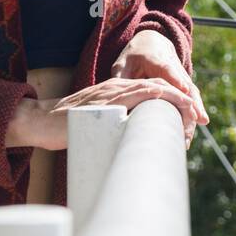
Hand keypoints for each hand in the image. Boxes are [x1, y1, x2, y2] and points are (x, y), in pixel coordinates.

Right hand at [15, 76, 201, 150]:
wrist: (39, 121)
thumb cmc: (65, 127)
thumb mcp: (97, 123)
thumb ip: (115, 126)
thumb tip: (132, 148)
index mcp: (118, 91)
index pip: (154, 90)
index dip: (174, 101)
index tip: (188, 119)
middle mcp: (118, 86)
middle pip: (160, 87)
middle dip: (182, 101)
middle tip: (195, 120)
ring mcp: (112, 92)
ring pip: (153, 88)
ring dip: (175, 101)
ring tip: (190, 117)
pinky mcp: (105, 101)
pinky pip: (137, 94)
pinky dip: (157, 99)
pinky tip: (168, 108)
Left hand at [112, 29, 208, 127]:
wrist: (152, 43)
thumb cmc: (134, 57)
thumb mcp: (123, 64)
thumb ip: (121, 79)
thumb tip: (115, 98)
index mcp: (155, 58)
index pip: (167, 68)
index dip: (175, 78)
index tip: (183, 88)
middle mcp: (173, 66)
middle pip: (184, 84)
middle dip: (190, 101)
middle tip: (195, 118)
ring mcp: (181, 75)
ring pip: (191, 91)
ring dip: (196, 109)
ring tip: (198, 126)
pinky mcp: (184, 85)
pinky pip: (191, 97)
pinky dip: (194, 111)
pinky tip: (196, 127)